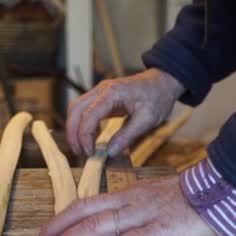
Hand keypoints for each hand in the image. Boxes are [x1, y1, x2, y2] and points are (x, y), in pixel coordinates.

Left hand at [34, 175, 217, 235]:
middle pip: (82, 214)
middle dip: (55, 233)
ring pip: (96, 228)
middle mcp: (130, 202)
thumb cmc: (198, 200)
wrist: (228, 189)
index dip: (62, 219)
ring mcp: (144, 215)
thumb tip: (124, 230)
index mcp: (130, 194)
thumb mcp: (161, 201)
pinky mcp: (160, 232)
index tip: (45, 234)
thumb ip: (140, 212)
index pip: (86, 204)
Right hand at [66, 68, 183, 155]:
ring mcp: (100, 92)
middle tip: (80, 153)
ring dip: (75, 128)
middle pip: (75, 110)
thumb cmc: (158, 97)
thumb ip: (128, 135)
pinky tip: (90, 139)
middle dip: (73, 133)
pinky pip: (85, 110)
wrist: (163, 82)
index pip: (89, 115)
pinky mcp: (102, 98)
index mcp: (113, 93)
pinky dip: (82, 124)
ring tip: (82, 148)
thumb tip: (110, 152)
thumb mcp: (147, 119)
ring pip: (76, 109)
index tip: (89, 153)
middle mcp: (102, 90)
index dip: (85, 136)